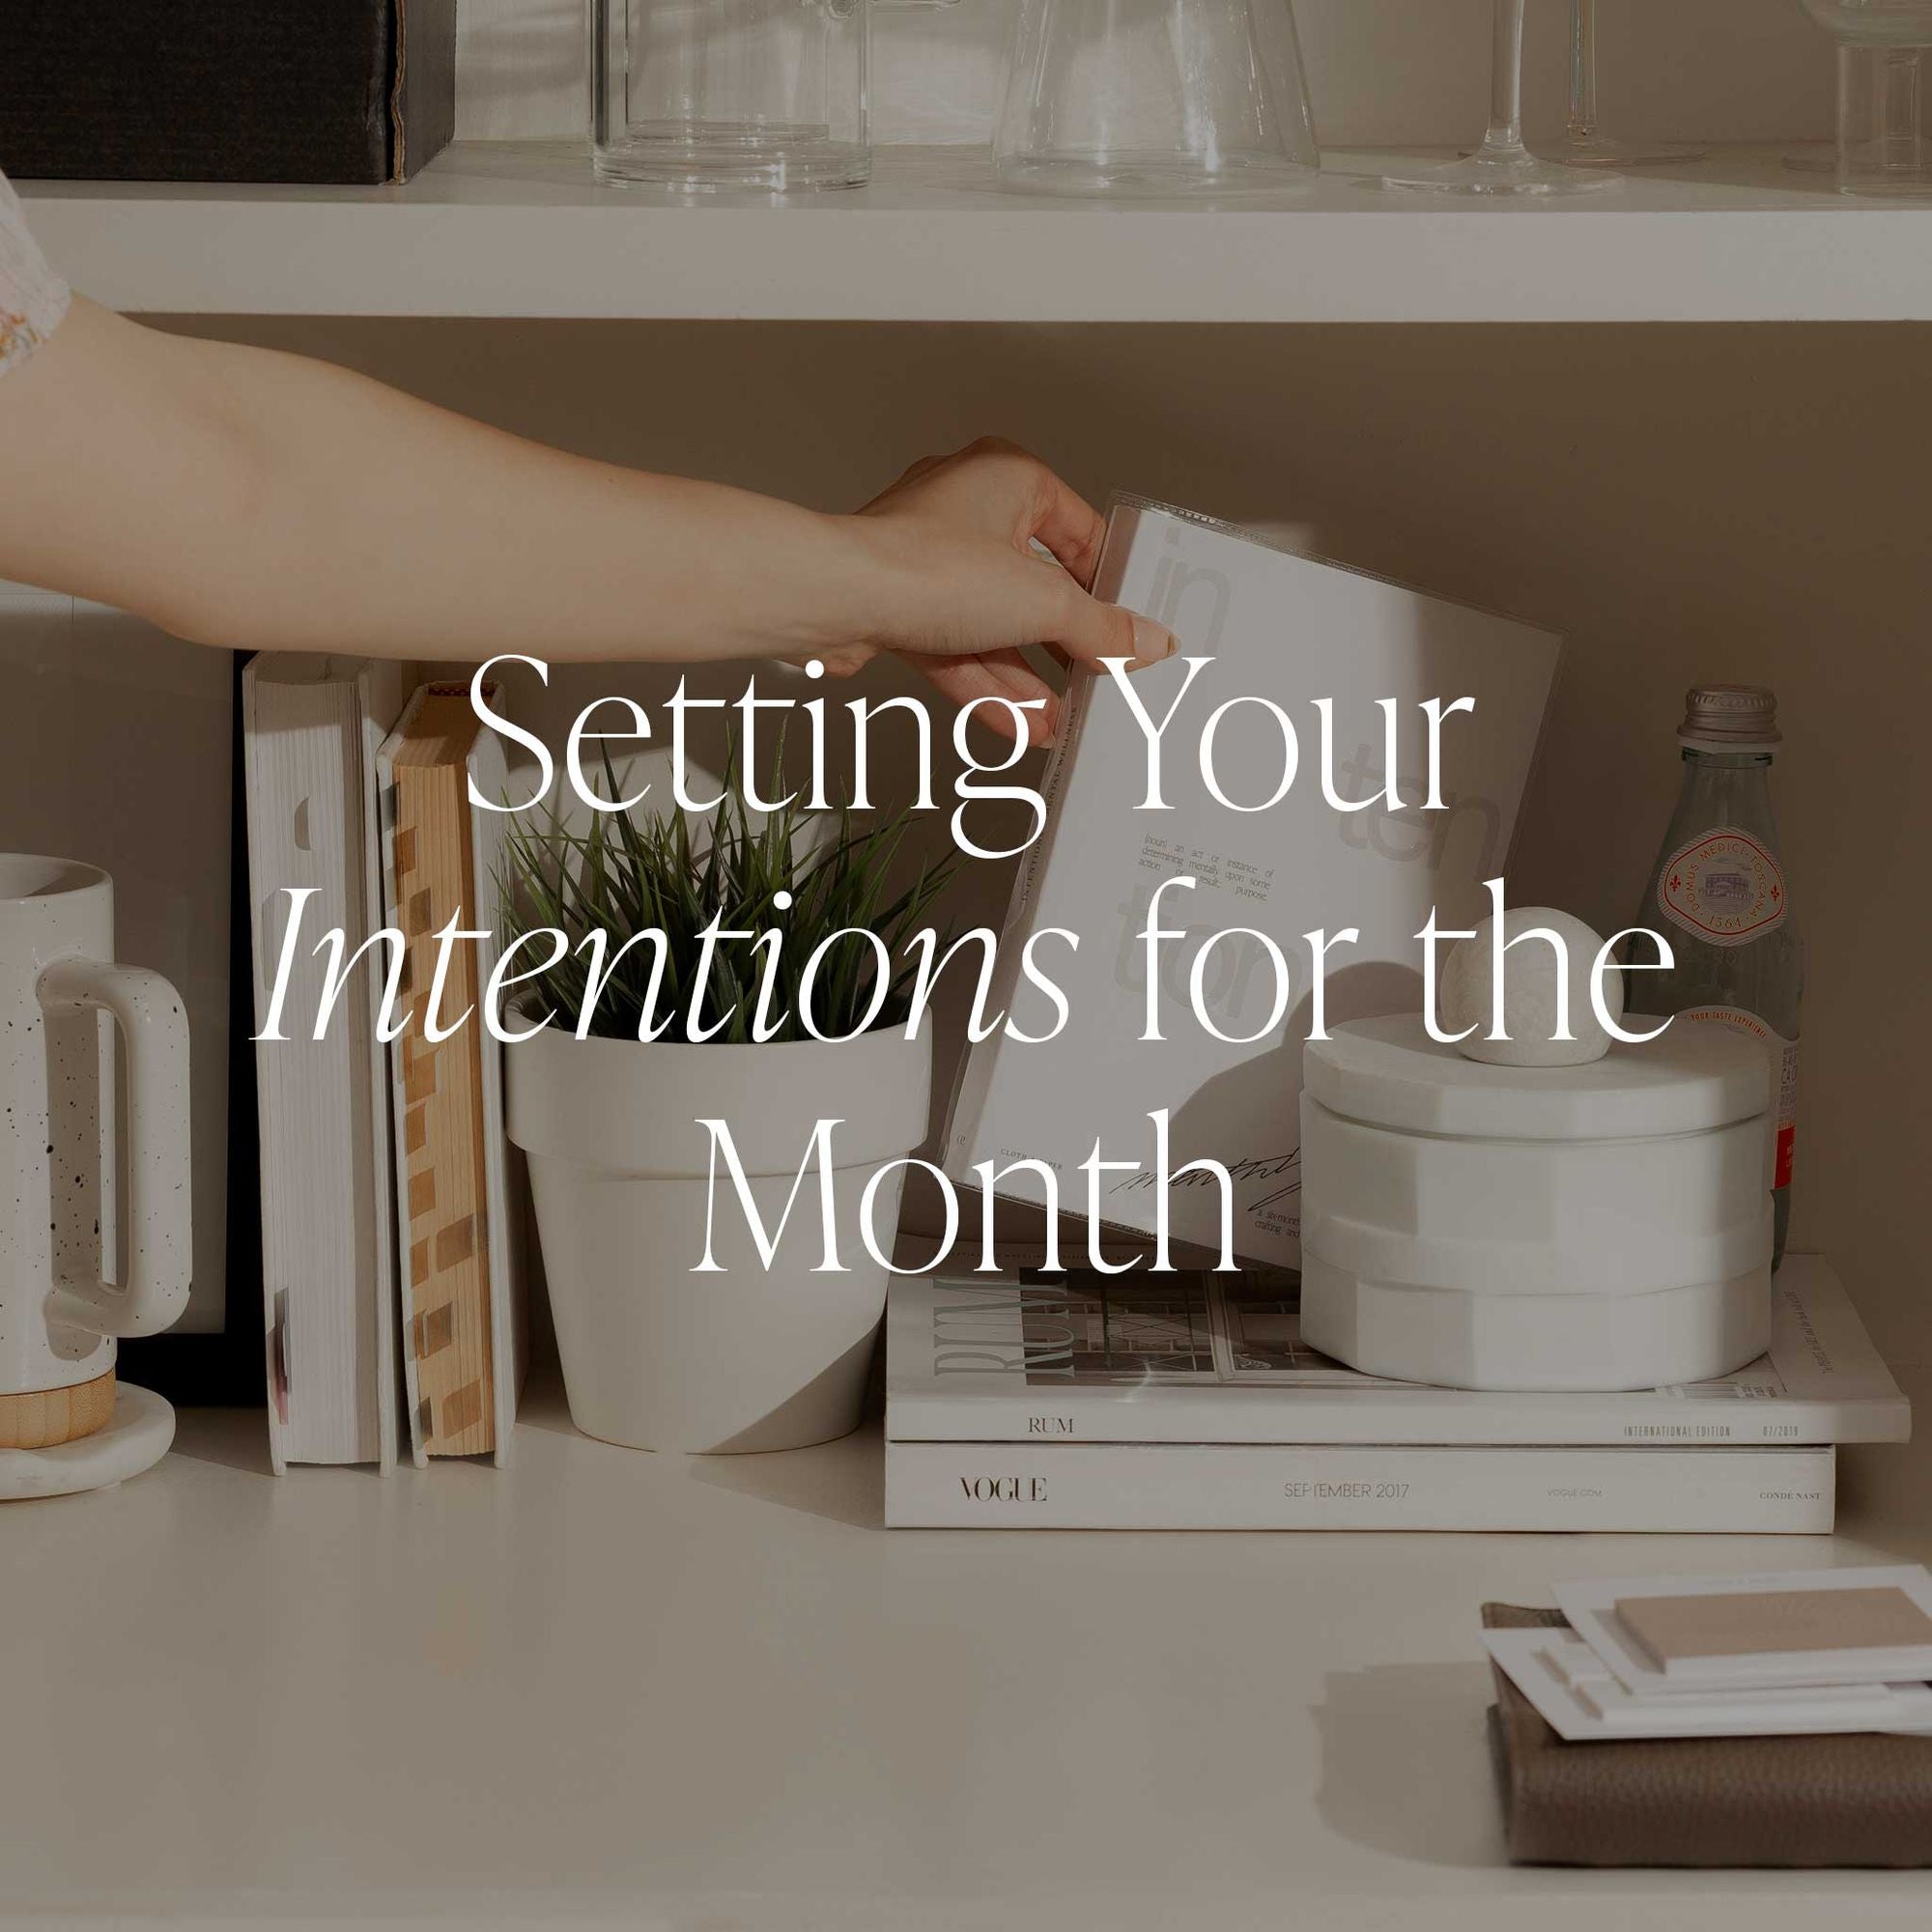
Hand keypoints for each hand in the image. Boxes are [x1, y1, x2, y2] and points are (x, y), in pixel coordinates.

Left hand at [824, 438, 1174, 745]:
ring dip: (1030, 680)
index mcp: (1007, 478)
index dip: (1108, 585)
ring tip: (1067, 721)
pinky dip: (991, 687)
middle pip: (1036, 587)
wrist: (833, 599)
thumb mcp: (1041, 602)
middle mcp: (967, 511)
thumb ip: (1100, 629)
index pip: (1080, 532)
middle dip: (1066, 647)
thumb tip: (1146, 644)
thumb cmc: (921, 565)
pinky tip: (1025, 726)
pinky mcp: (902, 606)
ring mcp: (930, 562)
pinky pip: (959, 649)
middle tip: (1101, 680)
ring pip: (995, 626)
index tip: (1131, 626)